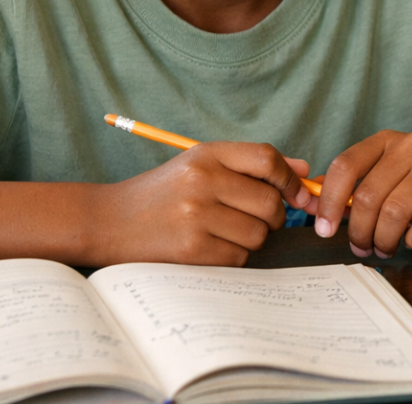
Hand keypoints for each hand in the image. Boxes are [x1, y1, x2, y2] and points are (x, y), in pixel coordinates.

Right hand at [91, 142, 310, 265]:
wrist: (107, 222)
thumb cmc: (161, 194)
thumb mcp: (200, 166)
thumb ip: (251, 166)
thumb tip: (305, 170)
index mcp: (205, 155)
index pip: (267, 158)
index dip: (291, 179)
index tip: (298, 195)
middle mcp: (201, 181)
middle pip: (270, 201)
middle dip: (272, 215)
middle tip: (250, 217)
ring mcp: (195, 216)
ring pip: (258, 233)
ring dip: (251, 238)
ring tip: (222, 231)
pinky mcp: (190, 249)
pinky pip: (239, 257)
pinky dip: (232, 256)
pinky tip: (209, 247)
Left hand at [308, 131, 411, 258]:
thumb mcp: (394, 182)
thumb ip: (358, 190)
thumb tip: (314, 203)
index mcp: (389, 141)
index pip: (346, 165)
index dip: (329, 201)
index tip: (324, 229)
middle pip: (368, 196)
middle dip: (359, 231)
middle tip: (362, 248)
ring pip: (394, 213)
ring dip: (385, 240)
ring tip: (386, 248)